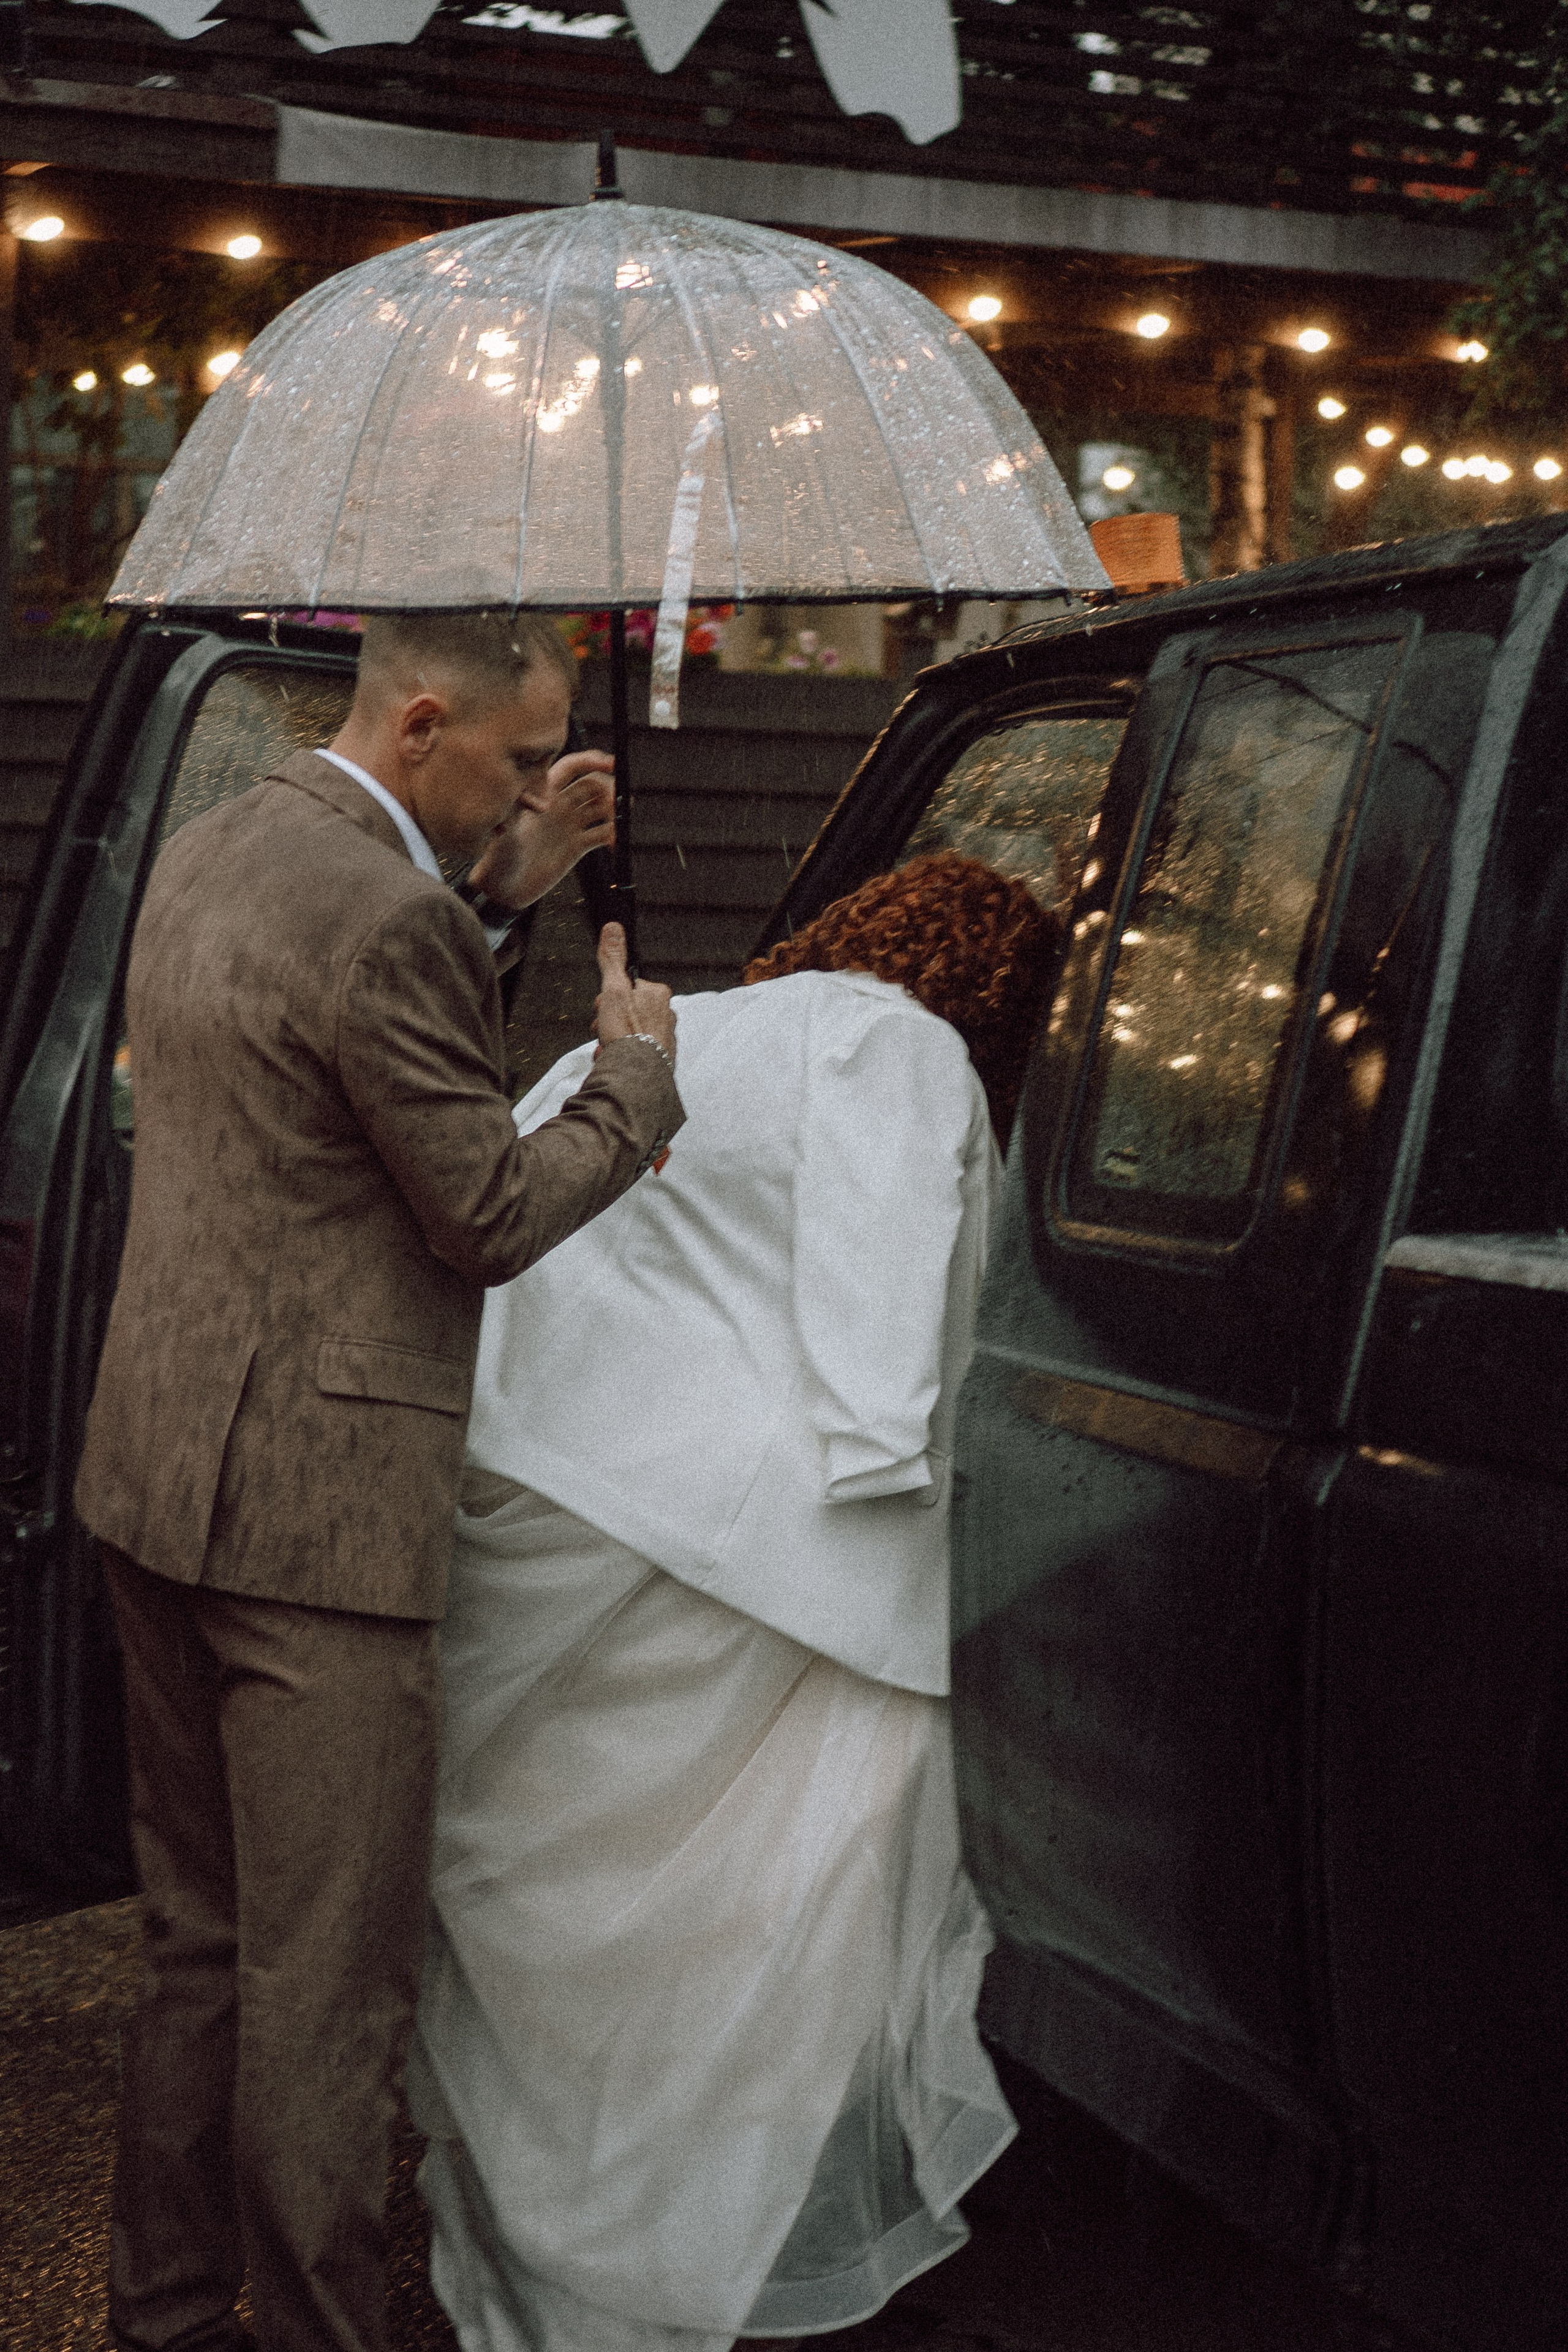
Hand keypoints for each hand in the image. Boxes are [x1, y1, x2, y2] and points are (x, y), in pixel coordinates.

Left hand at [467, 749, 614, 909]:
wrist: (503, 889)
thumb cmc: (497, 856)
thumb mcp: (505, 831)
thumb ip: (518, 813)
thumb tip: (534, 799)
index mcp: (543, 794)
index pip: (572, 767)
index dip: (592, 761)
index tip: (612, 765)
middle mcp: (559, 805)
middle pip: (593, 784)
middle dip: (609, 787)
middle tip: (618, 801)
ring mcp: (570, 825)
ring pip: (601, 807)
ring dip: (615, 810)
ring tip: (620, 822)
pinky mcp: (577, 846)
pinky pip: (602, 834)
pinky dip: (613, 836)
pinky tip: (614, 844)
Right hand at [594, 924, 675, 1061]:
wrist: (636, 1076)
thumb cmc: (628, 1033)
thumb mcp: (614, 989)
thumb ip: (613, 959)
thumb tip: (614, 929)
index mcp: (658, 995)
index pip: (628, 988)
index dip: (609, 998)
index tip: (603, 1007)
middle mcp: (666, 1015)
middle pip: (628, 1011)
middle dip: (610, 1022)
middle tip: (604, 1030)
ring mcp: (663, 1038)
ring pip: (629, 1033)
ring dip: (613, 1041)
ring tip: (608, 1048)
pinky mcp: (659, 1059)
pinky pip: (634, 1054)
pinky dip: (621, 1057)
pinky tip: (613, 1060)